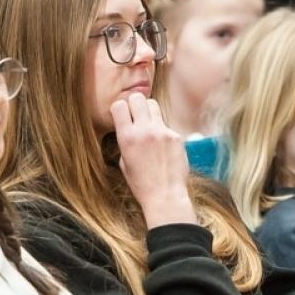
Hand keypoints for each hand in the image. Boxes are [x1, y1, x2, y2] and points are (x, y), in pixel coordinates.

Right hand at [112, 94, 196, 227]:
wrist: (165, 196)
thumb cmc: (142, 184)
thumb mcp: (124, 163)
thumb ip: (125, 141)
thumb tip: (128, 128)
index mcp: (127, 138)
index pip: (119, 105)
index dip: (119, 109)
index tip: (122, 116)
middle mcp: (144, 131)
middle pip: (138, 98)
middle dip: (135, 104)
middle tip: (136, 116)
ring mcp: (162, 132)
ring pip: (154, 105)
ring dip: (149, 111)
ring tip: (149, 126)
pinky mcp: (176, 136)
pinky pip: (166, 123)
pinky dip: (162, 130)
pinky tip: (163, 146)